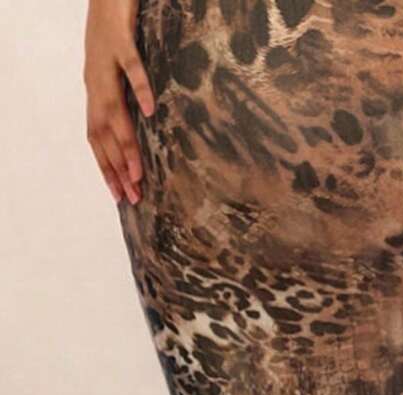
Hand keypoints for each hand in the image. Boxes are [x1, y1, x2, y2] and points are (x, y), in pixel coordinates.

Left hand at [84, 0, 154, 205]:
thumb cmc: (117, 31)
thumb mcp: (119, 72)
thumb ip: (126, 100)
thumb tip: (142, 130)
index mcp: (96, 90)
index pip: (97, 138)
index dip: (107, 168)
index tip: (121, 196)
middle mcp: (95, 80)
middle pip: (103, 132)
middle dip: (116, 168)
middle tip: (132, 196)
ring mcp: (105, 60)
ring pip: (114, 110)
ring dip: (126, 144)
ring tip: (138, 173)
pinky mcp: (120, 38)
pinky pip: (130, 68)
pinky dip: (139, 90)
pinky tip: (149, 111)